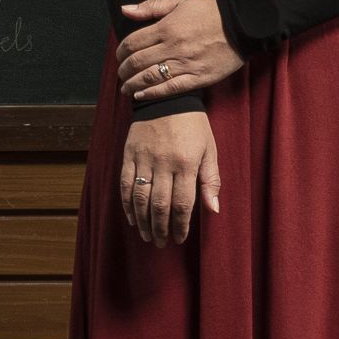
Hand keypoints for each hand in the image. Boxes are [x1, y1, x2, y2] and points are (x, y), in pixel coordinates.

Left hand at [114, 0, 243, 108]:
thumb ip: (151, 6)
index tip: (119, 56)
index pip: (133, 42)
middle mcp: (174, 47)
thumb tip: (124, 10)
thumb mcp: (180, 2)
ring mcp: (186, 64)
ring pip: (150, 77)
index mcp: (167, 27)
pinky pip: (171, 89)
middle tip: (121, 73)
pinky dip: (153, 94)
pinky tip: (141, 95)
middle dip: (124, 70)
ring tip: (126, 88)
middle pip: (138, 62)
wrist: (243, 24)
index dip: (121, 51)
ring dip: (133, 84)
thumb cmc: (211, 11)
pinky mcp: (199, 78)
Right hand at [118, 110, 219, 246]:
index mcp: (186, 163)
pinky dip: (127, 203)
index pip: (182, 203)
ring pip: (140, 197)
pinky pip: (125, 183)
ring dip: (143, 221)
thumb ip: (211, 180)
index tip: (179, 239)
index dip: (180, 225)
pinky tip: (132, 217)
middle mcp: (164, 163)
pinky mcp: (129, 154)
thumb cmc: (194, 125)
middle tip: (162, 243)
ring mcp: (144, 158)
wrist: (167, 95)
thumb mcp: (210, 149)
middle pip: (160, 205)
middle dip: (161, 228)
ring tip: (148, 235)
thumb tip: (213, 209)